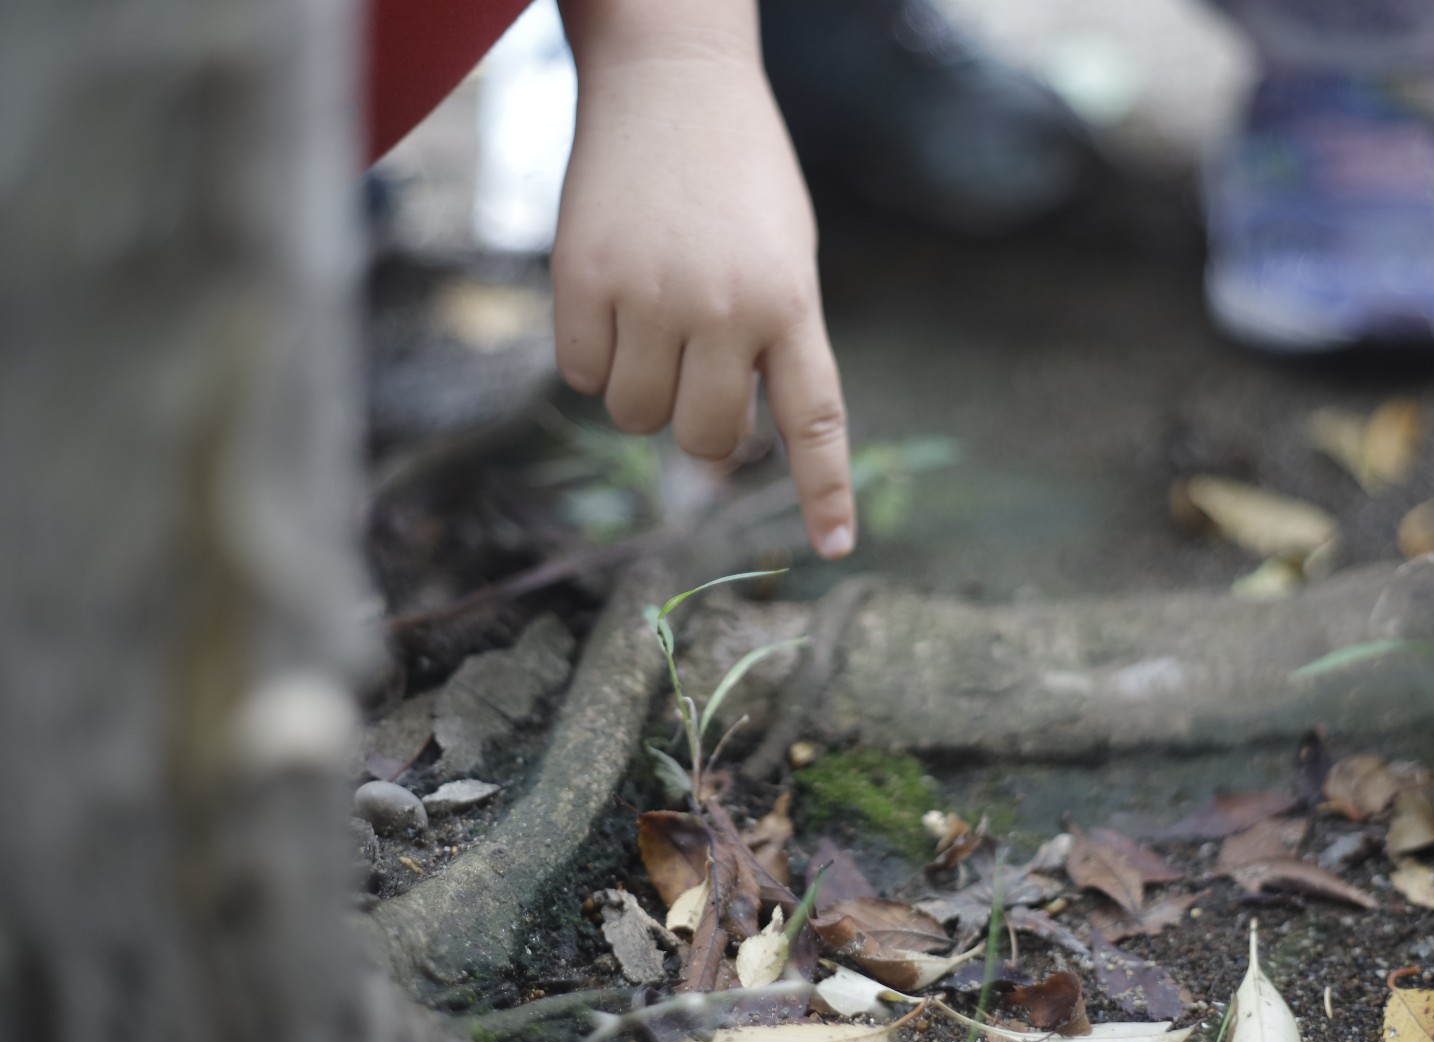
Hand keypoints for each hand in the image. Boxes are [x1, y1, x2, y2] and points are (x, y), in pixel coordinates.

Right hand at [551, 7, 854, 558]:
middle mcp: (724, 307)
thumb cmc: (739, 180)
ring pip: (634, 416)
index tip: (834, 549)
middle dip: (696, 424)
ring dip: (639, 388)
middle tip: (694, 373)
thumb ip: (771, 343)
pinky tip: (608, 293)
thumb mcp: (786, 256)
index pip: (815, 419)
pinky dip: (590, 354)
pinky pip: (578, 374)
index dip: (824, 490)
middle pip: (702, 439)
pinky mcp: (580, 278)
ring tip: (651, 315)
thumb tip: (718, 445)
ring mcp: (649, 294)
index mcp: (790, 302)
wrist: (673, 80)